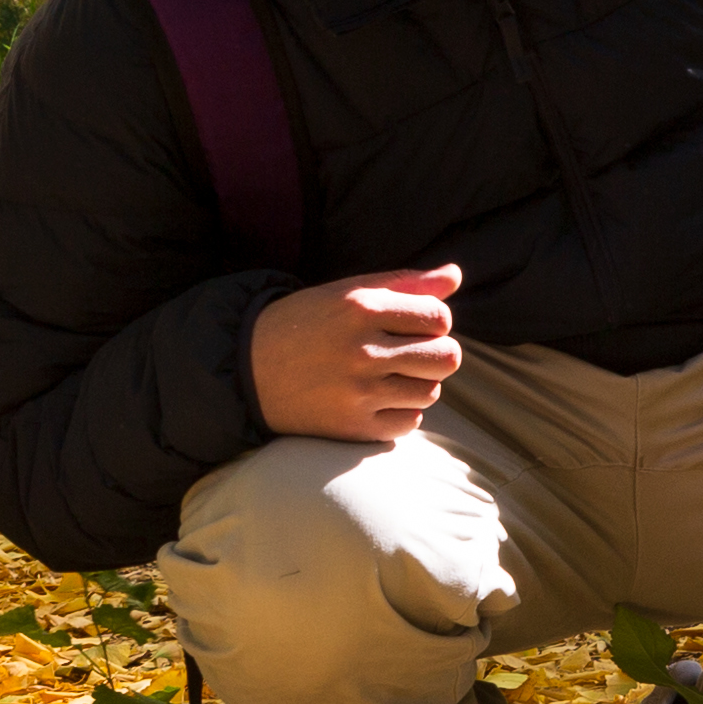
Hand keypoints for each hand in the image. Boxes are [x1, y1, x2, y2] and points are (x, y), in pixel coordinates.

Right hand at [251, 264, 465, 444]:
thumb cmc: (305, 323)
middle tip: (413, 352)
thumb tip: (456, 276)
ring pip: (431, 391)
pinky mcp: (353, 427)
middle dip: (437, 353)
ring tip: (391, 375)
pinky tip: (378, 398)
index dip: (435, 321)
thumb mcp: (348, 293)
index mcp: (360, 308)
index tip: (415, 324)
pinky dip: (402, 411)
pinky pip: (410, 421)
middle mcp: (362, 350)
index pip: (439, 317)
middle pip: (446, 357)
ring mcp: (358, 393)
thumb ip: (405, 283)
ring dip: (419, 383)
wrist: (247, 368)